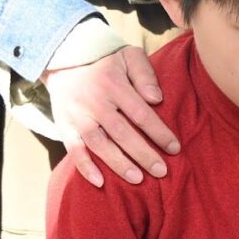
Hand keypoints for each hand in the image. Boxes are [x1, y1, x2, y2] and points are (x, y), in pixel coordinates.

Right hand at [42, 46, 180, 186]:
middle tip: (161, 171)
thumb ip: (145, 74)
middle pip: (121, 133)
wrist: (64, 58)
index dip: (158, 133)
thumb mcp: (129, 56)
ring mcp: (77, 115)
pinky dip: (84, 166)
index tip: (174, 148)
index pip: (140, 113)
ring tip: (138, 179)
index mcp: (113, 84)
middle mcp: (94, 101)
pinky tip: (100, 182)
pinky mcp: (63, 125)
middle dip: (143, 154)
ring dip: (118, 163)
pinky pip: (73, 149)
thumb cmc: (106, 61)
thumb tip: (157, 99)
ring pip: (98, 144)